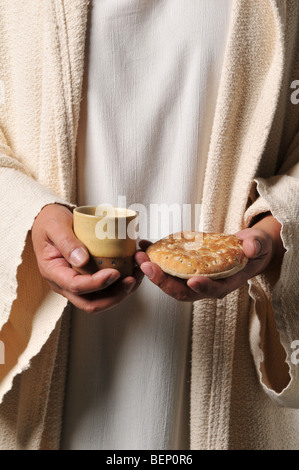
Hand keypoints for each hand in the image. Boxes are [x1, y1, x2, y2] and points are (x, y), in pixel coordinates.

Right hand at [31, 203, 142, 313]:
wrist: (50, 220)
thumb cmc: (50, 221)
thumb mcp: (55, 226)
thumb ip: (66, 242)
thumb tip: (82, 260)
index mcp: (53, 272)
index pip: (75, 286)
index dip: (97, 283)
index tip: (114, 273)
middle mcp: (64, 283)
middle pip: (90, 303)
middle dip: (113, 296)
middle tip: (131, 280)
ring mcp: (76, 284)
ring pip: (100, 300)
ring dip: (120, 293)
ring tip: (136, 277)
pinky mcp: (87, 279)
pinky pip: (105, 290)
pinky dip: (120, 285)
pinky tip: (132, 273)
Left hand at [135, 215, 284, 300]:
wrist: (245, 248)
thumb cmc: (253, 249)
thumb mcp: (259, 244)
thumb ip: (255, 245)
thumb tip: (250, 247)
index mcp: (224, 283)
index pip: (212, 290)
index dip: (202, 287)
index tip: (193, 280)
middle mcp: (205, 285)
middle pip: (182, 290)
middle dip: (163, 281)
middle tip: (147, 266)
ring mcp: (193, 277)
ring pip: (169, 281)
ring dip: (152, 270)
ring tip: (138, 255)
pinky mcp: (185, 268)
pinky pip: (167, 266)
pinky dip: (154, 257)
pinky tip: (143, 245)